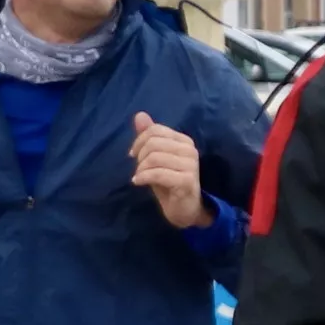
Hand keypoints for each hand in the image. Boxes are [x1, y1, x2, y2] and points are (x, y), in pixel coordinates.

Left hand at [128, 112, 206, 229]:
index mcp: (184, 141)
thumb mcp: (156, 157)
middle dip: (140, 156)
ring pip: (155, 157)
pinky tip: (138, 182)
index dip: (139, 141)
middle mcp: (190, 150)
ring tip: (140, 176)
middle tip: (138, 169)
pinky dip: (144, 177)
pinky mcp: (187, 181)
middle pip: (154, 143)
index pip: (155, 130)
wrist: (184, 209)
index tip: (133, 154)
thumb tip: (140, 115)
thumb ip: (149, 137)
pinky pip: (158, 173)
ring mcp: (191, 166)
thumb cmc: (169, 182)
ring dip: (141, 168)